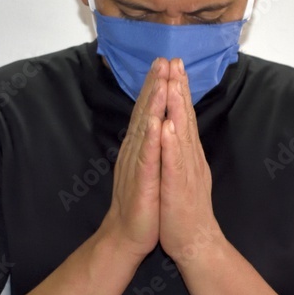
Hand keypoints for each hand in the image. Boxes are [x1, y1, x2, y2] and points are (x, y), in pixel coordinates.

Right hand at [98, 58, 167, 263]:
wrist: (128, 235)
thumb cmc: (142, 201)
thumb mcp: (148, 166)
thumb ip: (149, 143)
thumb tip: (153, 121)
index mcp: (141, 146)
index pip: (149, 110)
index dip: (156, 86)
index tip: (165, 62)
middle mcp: (136, 150)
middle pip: (145, 112)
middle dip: (154, 85)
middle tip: (162, 59)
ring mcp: (137, 165)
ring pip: (145, 129)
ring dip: (152, 105)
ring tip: (160, 81)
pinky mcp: (141, 182)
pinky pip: (146, 158)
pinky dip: (151, 140)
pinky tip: (156, 123)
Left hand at [159, 58, 222, 265]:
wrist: (195, 242)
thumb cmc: (184, 209)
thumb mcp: (181, 173)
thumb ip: (180, 150)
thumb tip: (175, 128)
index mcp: (187, 153)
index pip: (183, 116)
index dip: (179, 90)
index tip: (174, 65)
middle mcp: (190, 157)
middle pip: (185, 117)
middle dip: (179, 88)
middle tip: (176, 61)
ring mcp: (186, 171)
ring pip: (181, 134)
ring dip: (177, 108)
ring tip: (173, 83)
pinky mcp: (179, 188)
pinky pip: (174, 164)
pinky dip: (171, 144)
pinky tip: (167, 127)